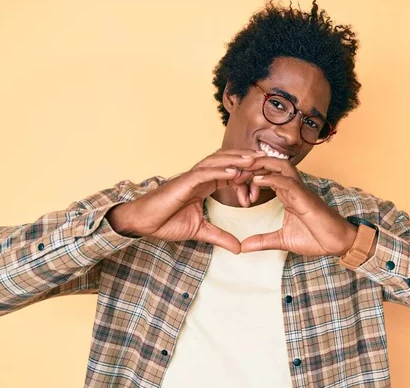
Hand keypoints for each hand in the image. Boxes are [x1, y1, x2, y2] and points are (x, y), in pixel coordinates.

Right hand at [105, 149, 265, 252]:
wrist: (143, 223)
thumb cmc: (166, 222)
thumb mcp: (201, 231)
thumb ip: (220, 237)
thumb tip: (239, 248)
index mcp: (205, 185)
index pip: (231, 175)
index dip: (247, 177)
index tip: (262, 183)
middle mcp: (200, 177)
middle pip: (227, 162)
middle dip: (246, 161)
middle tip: (266, 162)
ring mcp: (191, 177)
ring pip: (218, 162)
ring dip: (236, 159)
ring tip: (255, 160)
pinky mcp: (183, 181)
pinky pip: (204, 172)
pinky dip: (220, 170)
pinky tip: (234, 171)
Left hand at [240, 157, 357, 256]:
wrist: (338, 243)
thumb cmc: (316, 238)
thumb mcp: (282, 240)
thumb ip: (262, 241)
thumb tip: (243, 247)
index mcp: (287, 194)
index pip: (266, 175)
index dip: (248, 175)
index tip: (233, 184)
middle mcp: (293, 187)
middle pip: (271, 164)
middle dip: (252, 164)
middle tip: (232, 171)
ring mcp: (300, 190)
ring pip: (279, 166)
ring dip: (261, 165)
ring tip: (243, 168)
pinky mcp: (305, 197)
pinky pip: (287, 181)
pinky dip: (271, 178)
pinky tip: (257, 179)